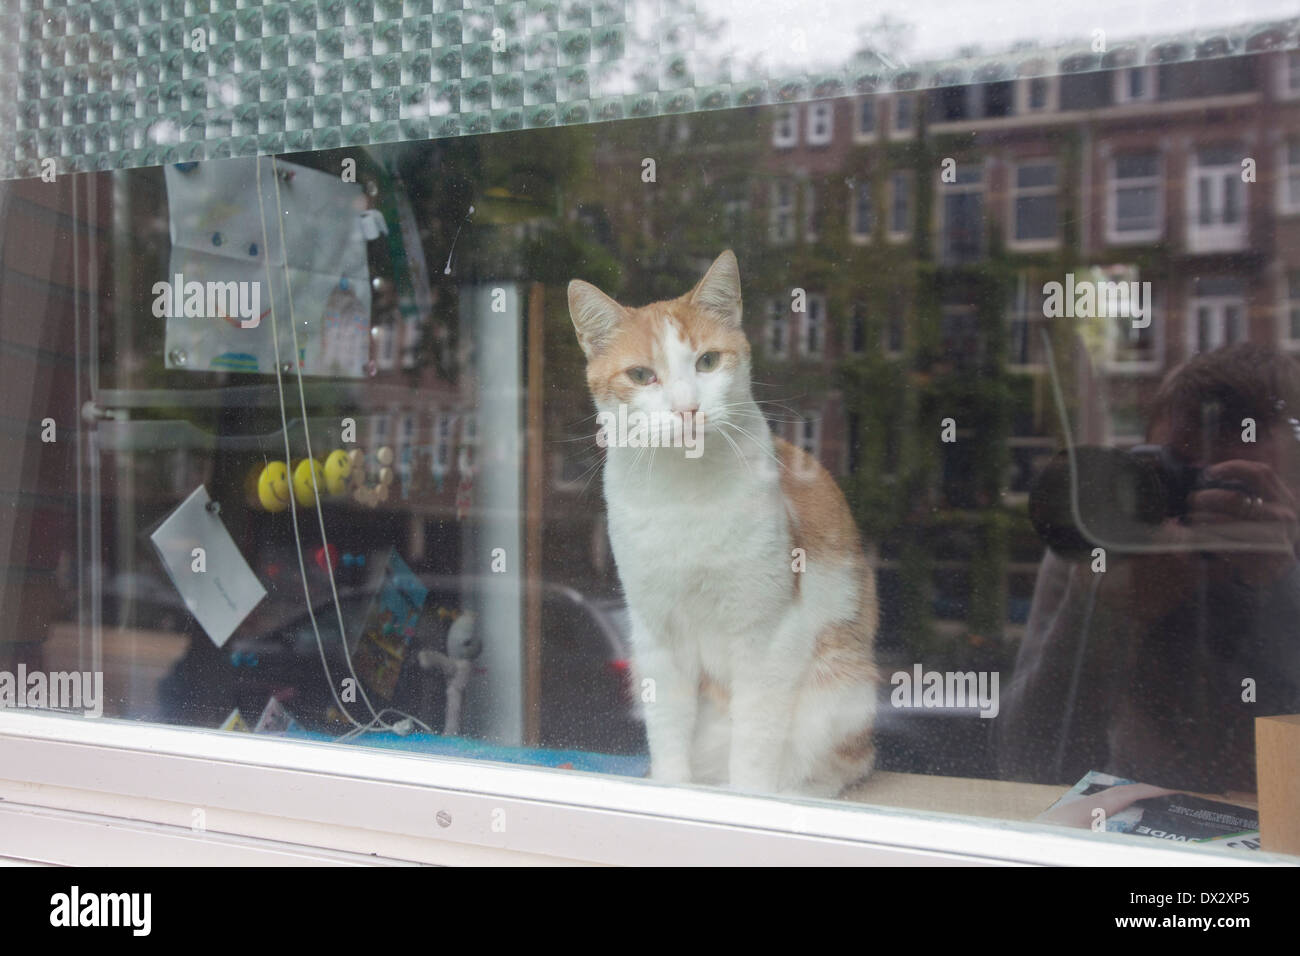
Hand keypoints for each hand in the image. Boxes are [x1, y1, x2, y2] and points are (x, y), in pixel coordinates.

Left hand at [1184, 459, 1299, 589]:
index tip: (1210, 472)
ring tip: (1190, 516)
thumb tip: (1210, 476)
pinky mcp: (1256, 559)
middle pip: (1235, 498)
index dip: (1232, 467)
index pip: (1260, 473)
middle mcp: (1282, 517)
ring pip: (1225, 521)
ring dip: (1200, 517)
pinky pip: (1222, 543)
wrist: (1276, 571)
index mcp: (1284, 500)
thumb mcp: (1268, 509)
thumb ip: (1250, 491)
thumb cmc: (1265, 533)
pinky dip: (1203, 537)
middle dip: (1206, 497)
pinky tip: (1194, 534)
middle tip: (1192, 499)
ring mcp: (1271, 539)